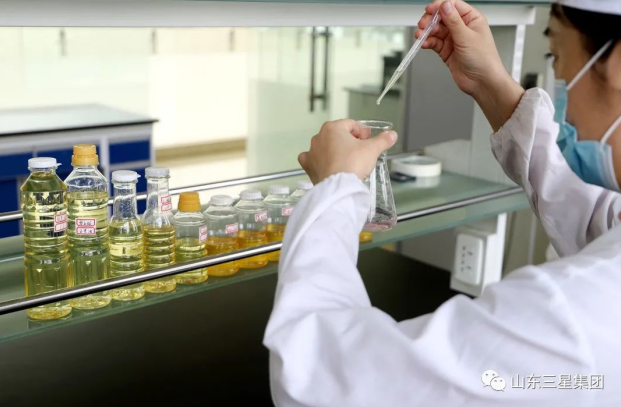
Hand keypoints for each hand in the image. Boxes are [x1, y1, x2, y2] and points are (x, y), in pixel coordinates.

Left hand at [298, 119, 397, 184]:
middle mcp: (319, 137)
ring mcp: (312, 152)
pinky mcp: (309, 166)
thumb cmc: (352, 164)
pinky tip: (327, 164)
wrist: (339, 187)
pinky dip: (319, 160)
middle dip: (349, 140)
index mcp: (333, 128)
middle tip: (360, 149)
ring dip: (335, 149)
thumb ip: (383, 140)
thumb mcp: (372, 149)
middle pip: (338, 134)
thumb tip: (391, 135)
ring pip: (325, 146)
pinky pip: (312, 159)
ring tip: (347, 159)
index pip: (351, 124)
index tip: (368, 139)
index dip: (362, 131)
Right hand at [417, 0, 524, 130]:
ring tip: (420, 36)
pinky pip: (434, 43)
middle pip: (442, 18)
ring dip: (426, 32)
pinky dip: (428, 42)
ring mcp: (454, 39)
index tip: (429, 9)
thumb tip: (444, 5)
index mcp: (472, 19)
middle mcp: (462, 28)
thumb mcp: (467, 37)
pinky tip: (424, 43)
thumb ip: (453, 20)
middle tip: (423, 25)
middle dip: (430, 20)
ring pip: (436, 31)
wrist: (482, 82)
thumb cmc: (484, 60)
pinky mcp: (447, 51)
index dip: (440, 6)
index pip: (453, 6)